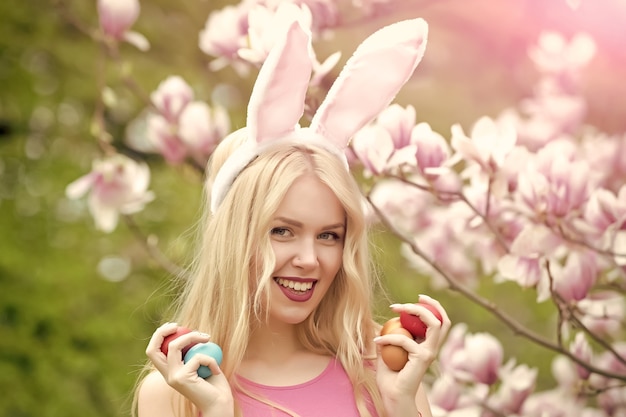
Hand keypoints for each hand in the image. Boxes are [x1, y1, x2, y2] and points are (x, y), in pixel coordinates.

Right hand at [145, 322, 233, 413]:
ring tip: (208, 338)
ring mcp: (173, 377)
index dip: (160, 336)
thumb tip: (191, 330)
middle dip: (163, 332)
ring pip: (174, 346)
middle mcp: (167, 375)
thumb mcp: (201, 363)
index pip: (153, 352)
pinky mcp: (182, 378)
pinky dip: (210, 359)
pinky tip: (216, 370)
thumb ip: (193, 351)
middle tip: (180, 325)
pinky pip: (197, 357)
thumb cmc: (214, 384)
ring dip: (192, 336)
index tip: (175, 326)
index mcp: (169, 372)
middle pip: (152, 349)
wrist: (219, 404)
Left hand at [374, 295, 450, 412]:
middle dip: (429, 304)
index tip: (418, 298)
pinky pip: (405, 340)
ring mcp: (430, 353)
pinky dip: (389, 337)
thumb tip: (380, 325)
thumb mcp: (386, 353)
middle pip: (443, 319)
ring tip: (395, 308)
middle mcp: (433, 348)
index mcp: (428, 346)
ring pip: (434, 324)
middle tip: (409, 300)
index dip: (433, 306)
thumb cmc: (390, 377)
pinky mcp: (422, 358)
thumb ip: (387, 339)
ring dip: (415, 311)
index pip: (440, 322)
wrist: (393, 397)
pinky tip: (376, 341)